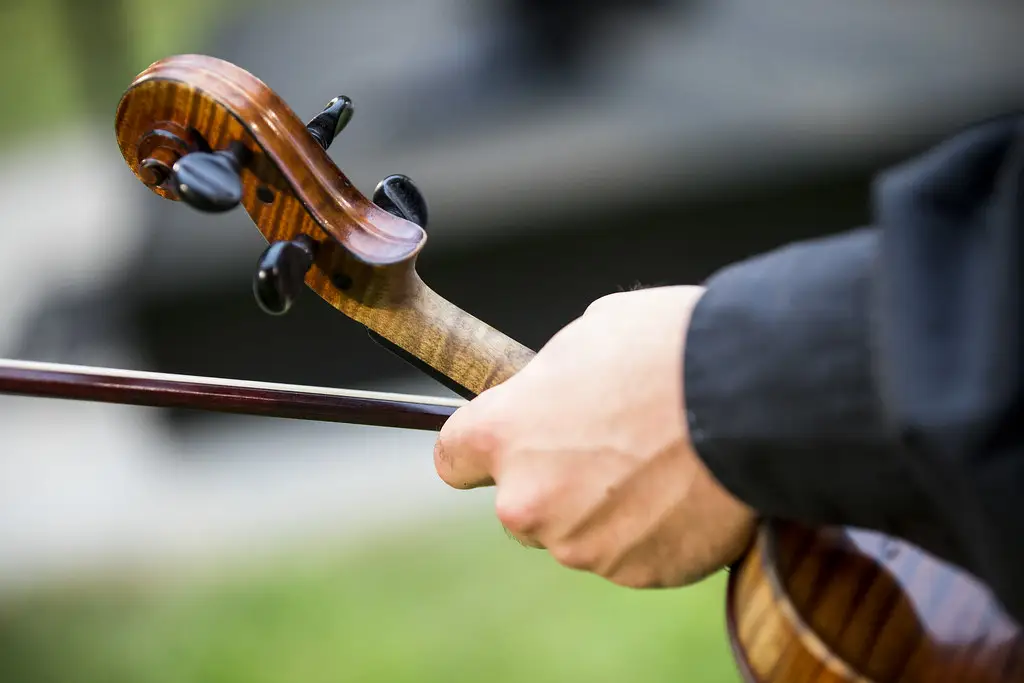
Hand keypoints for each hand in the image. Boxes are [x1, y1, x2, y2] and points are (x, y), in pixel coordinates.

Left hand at [434, 286, 755, 587]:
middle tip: (608, 445)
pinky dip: (651, 532)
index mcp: (505, 435)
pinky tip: (685, 491)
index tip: (500, 444)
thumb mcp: (589, 335)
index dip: (478, 450)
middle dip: (553, 482)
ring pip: (578, 531)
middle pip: (520, 502)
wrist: (751, 399)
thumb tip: (556, 396)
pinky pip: (631, 553)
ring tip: (660, 463)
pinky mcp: (638, 572)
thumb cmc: (668, 350)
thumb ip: (552, 384)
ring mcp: (583, 544)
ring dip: (605, 508)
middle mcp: (529, 501)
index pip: (454, 458)